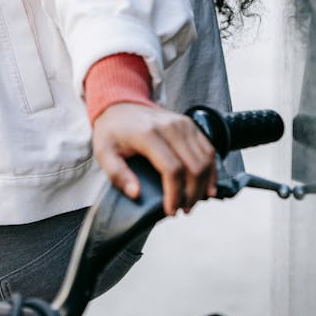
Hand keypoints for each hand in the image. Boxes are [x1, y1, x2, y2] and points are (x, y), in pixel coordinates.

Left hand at [91, 102, 216, 216]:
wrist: (120, 104)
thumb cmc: (112, 132)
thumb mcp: (104, 152)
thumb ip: (117, 174)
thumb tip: (136, 193)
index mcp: (148, 134)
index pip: (172, 170)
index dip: (175, 195)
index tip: (170, 211)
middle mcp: (169, 127)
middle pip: (194, 167)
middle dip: (192, 194)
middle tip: (183, 210)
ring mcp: (182, 123)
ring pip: (205, 160)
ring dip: (203, 186)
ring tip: (192, 202)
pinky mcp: (189, 124)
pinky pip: (209, 149)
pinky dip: (211, 171)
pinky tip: (207, 187)